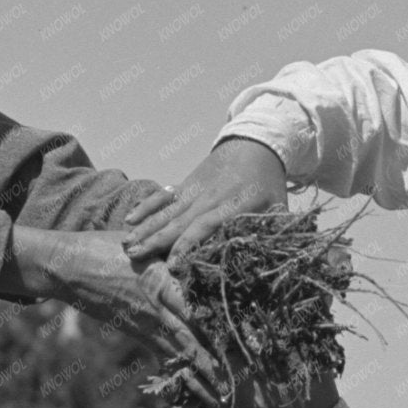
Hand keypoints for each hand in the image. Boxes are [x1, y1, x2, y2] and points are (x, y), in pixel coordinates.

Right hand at [1, 227, 221, 388]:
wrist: (72, 266)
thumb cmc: (111, 247)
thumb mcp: (146, 244)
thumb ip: (177, 248)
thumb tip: (214, 246)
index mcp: (161, 282)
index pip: (196, 308)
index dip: (220, 327)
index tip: (244, 341)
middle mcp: (156, 309)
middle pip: (192, 340)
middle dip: (216, 363)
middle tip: (241, 383)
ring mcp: (146, 325)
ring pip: (179, 353)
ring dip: (200, 376)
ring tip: (223, 397)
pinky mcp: (138, 333)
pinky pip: (162, 355)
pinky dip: (178, 372)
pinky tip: (194, 388)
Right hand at [121, 138, 289, 268]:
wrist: (257, 143)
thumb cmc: (269, 184)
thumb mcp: (279, 208)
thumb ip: (271, 232)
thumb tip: (265, 260)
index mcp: (235, 203)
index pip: (207, 225)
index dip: (189, 244)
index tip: (173, 264)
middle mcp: (210, 196)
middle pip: (180, 220)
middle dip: (157, 240)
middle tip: (135, 258)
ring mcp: (195, 188)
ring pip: (168, 210)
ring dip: (147, 227)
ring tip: (128, 244)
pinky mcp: (186, 183)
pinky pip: (164, 196)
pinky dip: (147, 206)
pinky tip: (131, 219)